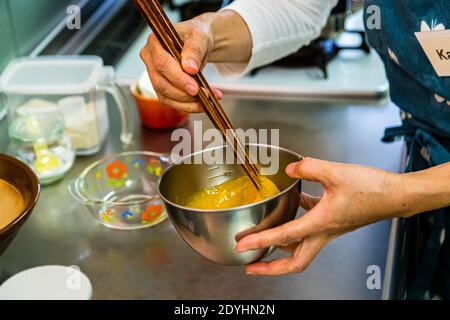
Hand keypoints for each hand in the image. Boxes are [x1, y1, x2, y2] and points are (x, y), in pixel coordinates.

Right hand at [140, 14, 222, 112]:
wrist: (198, 44)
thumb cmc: (196, 36)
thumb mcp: (200, 36)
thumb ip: (194, 50)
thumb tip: (189, 68)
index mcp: (154, 42)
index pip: (162, 63)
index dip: (178, 78)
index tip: (195, 88)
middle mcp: (150, 59)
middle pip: (161, 83)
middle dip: (183, 93)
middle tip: (205, 96)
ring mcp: (154, 75)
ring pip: (166, 96)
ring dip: (188, 103)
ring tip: (209, 100)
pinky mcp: (162, 88)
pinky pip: (172, 102)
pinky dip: (188, 106)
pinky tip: (203, 104)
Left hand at [235, 157, 407, 275]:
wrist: (395, 195)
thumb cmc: (371, 189)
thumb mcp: (336, 172)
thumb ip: (309, 168)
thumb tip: (290, 168)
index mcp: (320, 223)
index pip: (284, 236)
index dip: (260, 241)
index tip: (242, 246)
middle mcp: (323, 232)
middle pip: (294, 262)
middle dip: (270, 268)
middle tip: (250, 266)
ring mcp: (328, 229)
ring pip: (301, 247)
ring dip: (280, 248)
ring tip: (263, 242)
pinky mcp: (334, 221)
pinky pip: (309, 227)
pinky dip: (297, 221)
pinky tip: (295, 203)